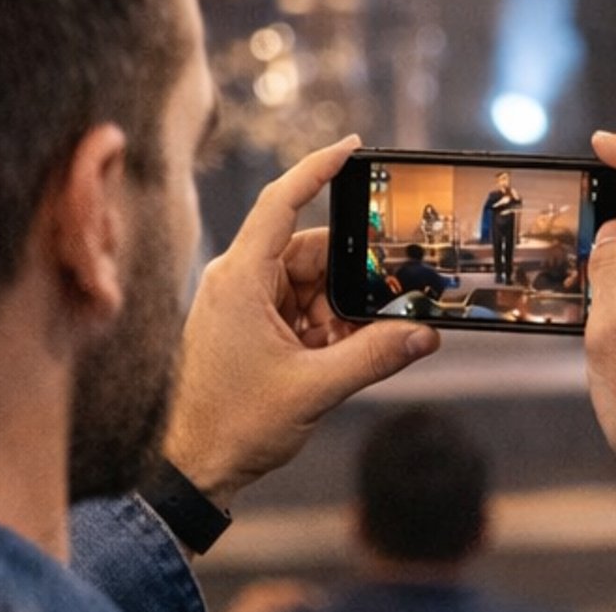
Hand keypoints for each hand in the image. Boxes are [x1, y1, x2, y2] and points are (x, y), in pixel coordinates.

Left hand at [162, 135, 439, 508]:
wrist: (191, 469)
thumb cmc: (230, 425)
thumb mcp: (314, 389)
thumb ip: (374, 356)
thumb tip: (425, 334)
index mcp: (240, 279)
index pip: (281, 202)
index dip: (317, 168)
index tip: (352, 147)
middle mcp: (239, 281)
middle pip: (313, 251)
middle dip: (353, 279)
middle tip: (389, 302)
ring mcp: (244, 304)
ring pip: (312, 284)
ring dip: (341, 312)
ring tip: (354, 347)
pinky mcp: (251, 327)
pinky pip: (302, 310)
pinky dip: (327, 329)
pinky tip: (337, 357)